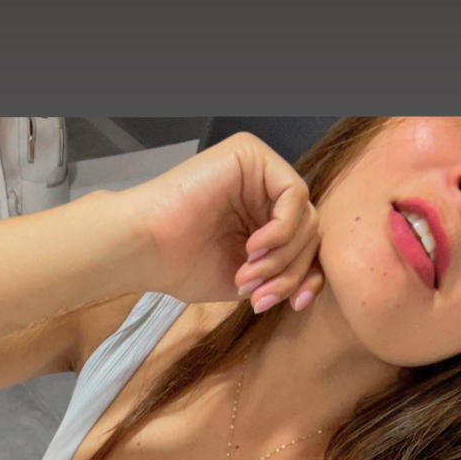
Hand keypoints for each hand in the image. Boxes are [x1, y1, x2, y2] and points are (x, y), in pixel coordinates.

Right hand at [128, 132, 324, 312]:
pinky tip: (253, 249)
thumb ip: (283, 276)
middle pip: (310, 233)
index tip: (295, 305)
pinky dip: (281, 230)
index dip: (308, 276)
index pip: (307, 244)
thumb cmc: (184, 265)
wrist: (145, 248)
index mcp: (264, 216)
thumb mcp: (249, 281)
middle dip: (289, 272)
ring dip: (282, 258)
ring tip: (248, 276)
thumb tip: (315, 284)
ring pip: (305, 218)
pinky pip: (293, 194)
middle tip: (259, 296)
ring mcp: (259, 170)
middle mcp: (265, 189)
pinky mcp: (251, 154)